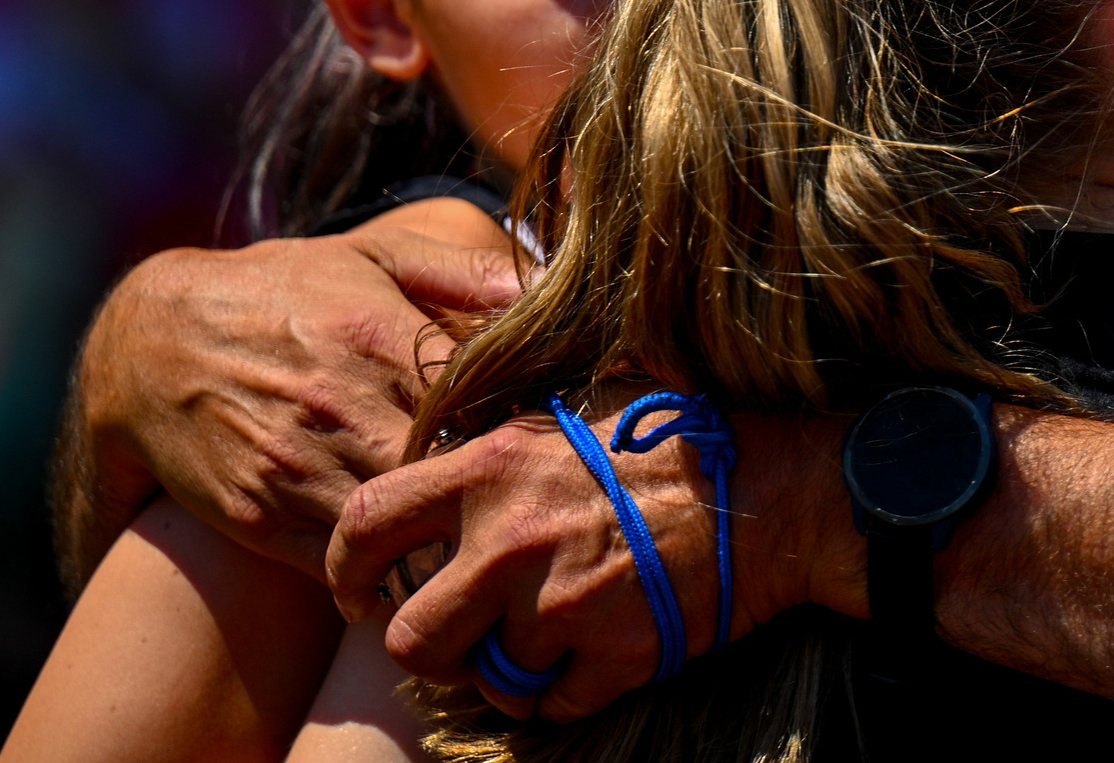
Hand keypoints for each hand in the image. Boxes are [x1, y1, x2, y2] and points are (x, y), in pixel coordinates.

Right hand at [69, 230, 523, 580]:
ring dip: (447, 543)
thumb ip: (466, 271)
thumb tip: (554, 281)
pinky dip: (387, 576)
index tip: (554, 438)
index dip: (529, 425)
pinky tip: (415, 564)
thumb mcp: (371, 256)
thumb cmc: (284, 293)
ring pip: (405, 533)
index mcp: (382, 336)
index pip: (486, 399)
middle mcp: (343, 407)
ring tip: (482, 542)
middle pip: (451, 474)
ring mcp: (300, 469)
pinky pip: (346, 571)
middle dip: (492, 493)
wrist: (149, 347)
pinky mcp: (263, 520)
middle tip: (528, 505)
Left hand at [326, 404, 857, 721]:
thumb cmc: (670, 437)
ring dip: (506, 670)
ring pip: (485, 678)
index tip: (356, 589)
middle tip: (460, 637)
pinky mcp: (611, 656)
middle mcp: (510, 540)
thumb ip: (494, 436)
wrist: (769, 490)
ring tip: (542, 637)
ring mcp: (559, 605)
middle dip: (432, 647)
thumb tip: (436, 441)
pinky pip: (552, 707)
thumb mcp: (570, 407)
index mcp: (491, 468)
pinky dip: (565, 692)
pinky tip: (594, 652)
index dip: (344, 565)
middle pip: (410, 637)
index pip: (368, 521)